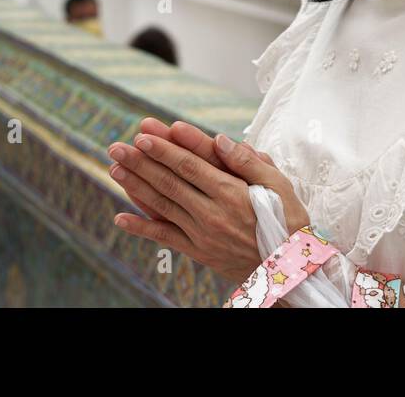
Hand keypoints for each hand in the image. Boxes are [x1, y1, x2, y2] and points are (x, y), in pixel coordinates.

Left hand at [107, 124, 308, 285]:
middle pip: (170, 182)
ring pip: (163, 205)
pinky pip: (165, 236)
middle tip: (116, 146)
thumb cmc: (289, 220)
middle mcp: (213, 213)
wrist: (291, 269)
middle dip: (141, 162)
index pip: (190, 166)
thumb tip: (220, 139)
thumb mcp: (280, 185)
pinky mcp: (199, 251)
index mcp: (233, 193)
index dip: (164, 150)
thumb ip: (248, 162)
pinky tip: (120, 218)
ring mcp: (203, 234)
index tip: (143, 135)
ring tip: (114, 168)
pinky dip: (141, 227)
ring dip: (135, 186)